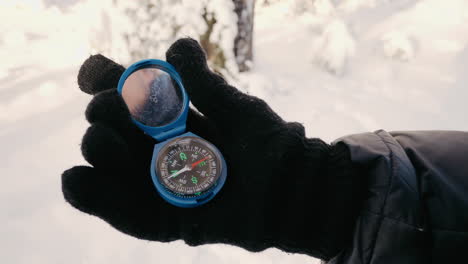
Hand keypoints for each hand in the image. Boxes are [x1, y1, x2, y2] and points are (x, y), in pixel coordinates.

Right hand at [62, 38, 331, 257]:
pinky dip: (94, 198)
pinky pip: (121, 212)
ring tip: (107, 142)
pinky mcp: (161, 219)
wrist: (292, 191)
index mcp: (173, 119)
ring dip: (99, 148)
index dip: (104, 80)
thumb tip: (176, 46)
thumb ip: (203, 83)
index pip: (127, 95)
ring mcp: (157, 183)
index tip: (94, 75)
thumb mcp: (237, 108)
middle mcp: (158, 148)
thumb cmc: (270, 146)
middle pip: (111, 126)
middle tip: (119, 106)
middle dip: (106, 112)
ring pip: (108, 165)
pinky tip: (75, 179)